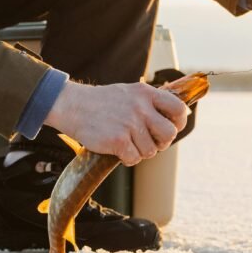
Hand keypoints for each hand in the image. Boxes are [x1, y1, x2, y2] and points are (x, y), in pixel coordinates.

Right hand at [44, 81, 189, 165]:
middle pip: (169, 134)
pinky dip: (127, 159)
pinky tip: (118, 150)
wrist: (72, 106)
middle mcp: (140, 107)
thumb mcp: (129, 93)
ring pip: (151, 151)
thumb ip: (149, 103)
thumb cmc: (101, 102)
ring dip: (140, 152)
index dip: (179, 123)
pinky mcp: (118, 140)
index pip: (179, 109)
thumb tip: (172, 120)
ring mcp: (130, 124)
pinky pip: (134, 159)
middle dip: (160, 143)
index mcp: (146, 93)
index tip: (172, 128)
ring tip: (126, 143)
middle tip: (148, 141)